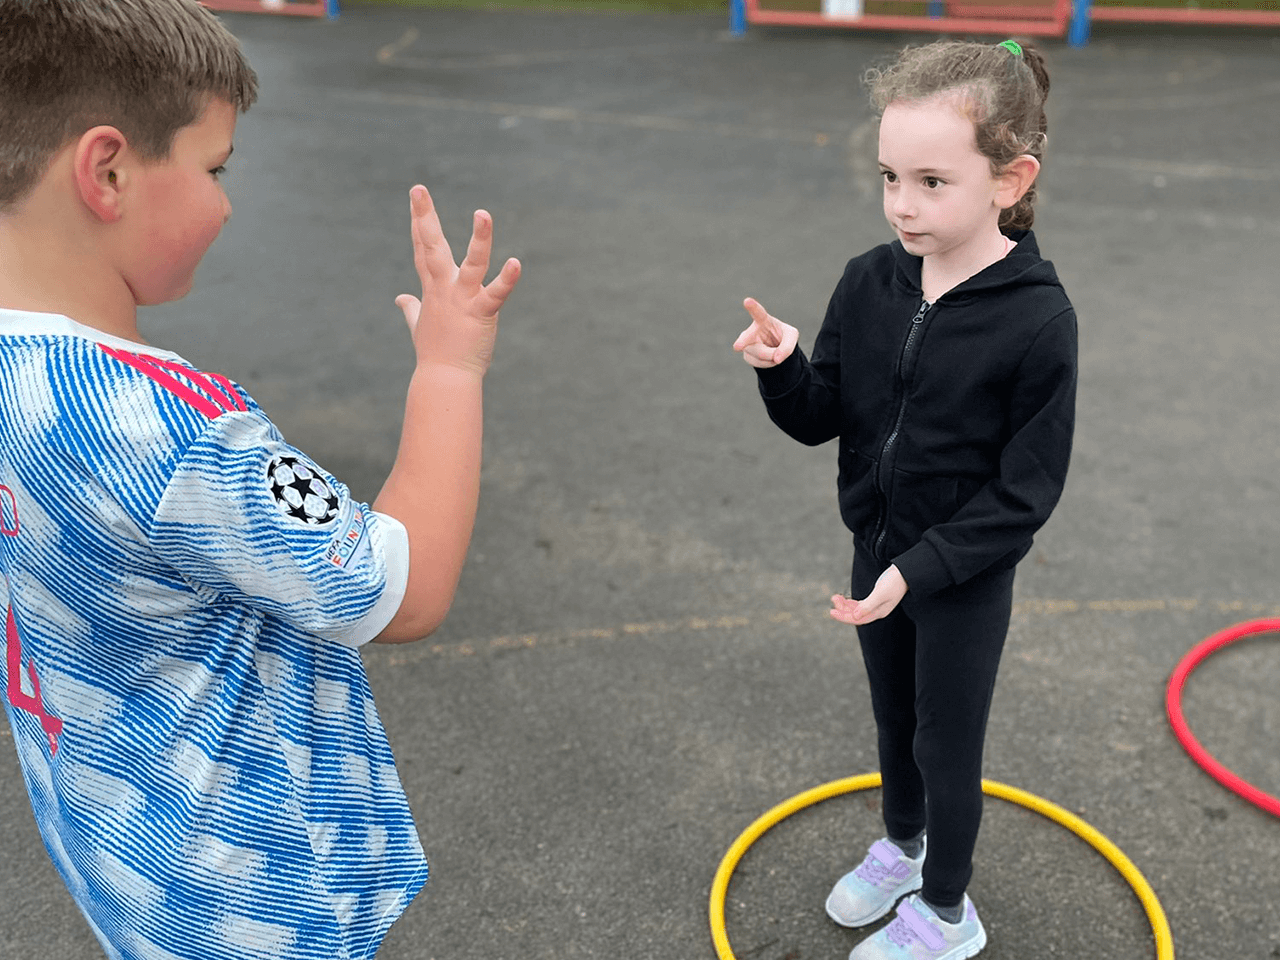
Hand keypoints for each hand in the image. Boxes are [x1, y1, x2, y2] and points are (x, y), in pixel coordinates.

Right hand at [395, 185, 521, 375]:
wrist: (445, 379)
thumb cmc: (435, 353)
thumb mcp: (419, 325)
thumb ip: (411, 308)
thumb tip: (401, 298)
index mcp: (432, 288)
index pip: (423, 249)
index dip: (419, 222)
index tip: (417, 196)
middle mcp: (445, 289)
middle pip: (433, 247)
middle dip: (425, 217)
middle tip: (418, 189)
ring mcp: (462, 300)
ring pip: (472, 264)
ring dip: (478, 239)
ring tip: (482, 213)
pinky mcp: (481, 314)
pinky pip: (496, 294)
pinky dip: (506, 279)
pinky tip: (516, 262)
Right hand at [733, 297, 798, 367]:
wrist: (776, 348)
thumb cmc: (782, 335)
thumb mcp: (791, 336)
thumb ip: (787, 346)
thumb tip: (776, 359)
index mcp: (763, 320)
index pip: (758, 312)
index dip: (752, 307)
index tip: (747, 301)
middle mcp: (751, 331)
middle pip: (747, 337)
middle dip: (742, 342)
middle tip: (737, 347)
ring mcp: (747, 344)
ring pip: (760, 354)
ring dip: (772, 356)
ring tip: (775, 352)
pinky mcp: (747, 356)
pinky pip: (760, 363)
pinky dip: (770, 363)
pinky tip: (770, 358)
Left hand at [830, 565, 907, 625]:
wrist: (905, 572)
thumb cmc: (894, 582)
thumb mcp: (881, 594)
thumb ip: (868, 605)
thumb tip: (855, 617)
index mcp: (879, 612)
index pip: (858, 619)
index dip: (844, 617)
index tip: (832, 612)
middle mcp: (877, 611)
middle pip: (856, 615)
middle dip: (843, 609)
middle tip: (833, 599)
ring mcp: (876, 605)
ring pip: (856, 609)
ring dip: (845, 605)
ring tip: (835, 597)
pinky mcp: (875, 598)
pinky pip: (859, 604)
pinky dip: (850, 601)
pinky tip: (843, 598)